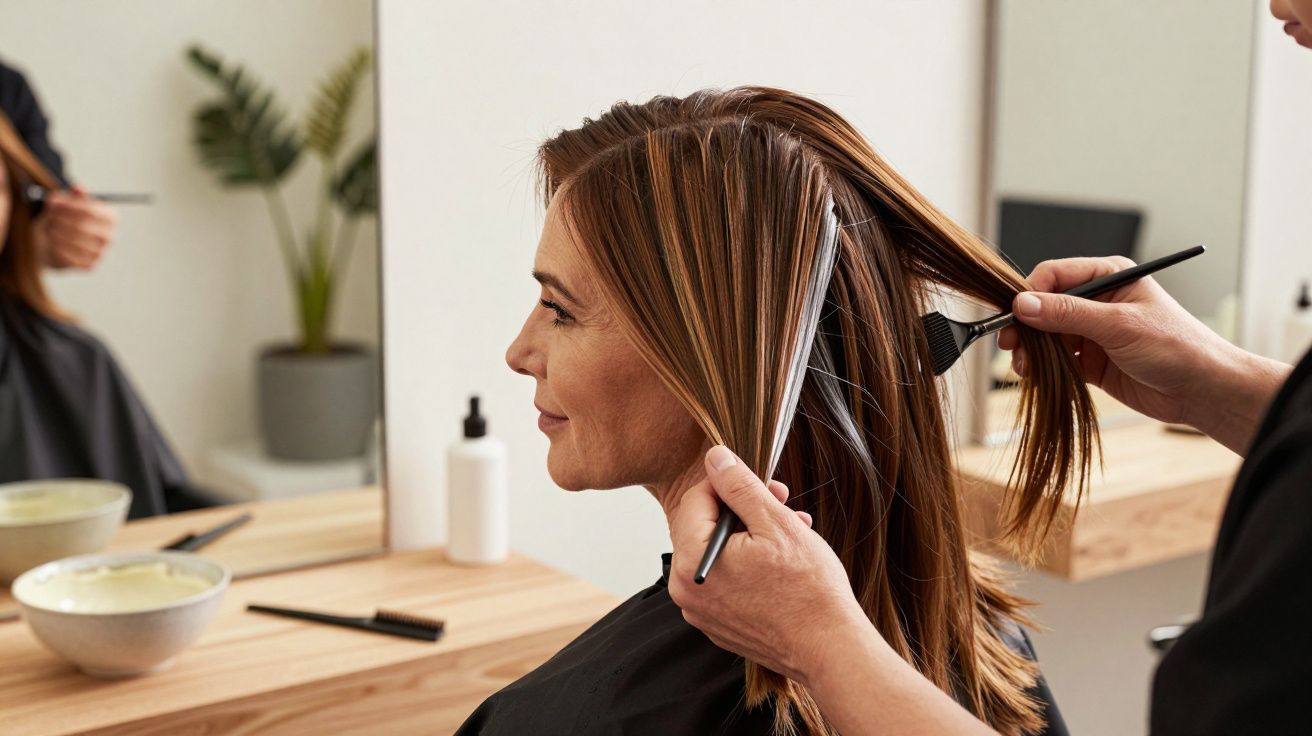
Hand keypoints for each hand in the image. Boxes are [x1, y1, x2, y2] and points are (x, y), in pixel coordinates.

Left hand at [34, 184, 116, 269]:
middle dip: (61, 220)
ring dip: (56, 233)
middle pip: (83, 226)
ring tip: (50, 228)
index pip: (91, 210)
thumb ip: (74, 195)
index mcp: (110, 217)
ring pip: (74, 241)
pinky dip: (57, 247)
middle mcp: (110, 236)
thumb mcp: (68, 204)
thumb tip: (79, 187)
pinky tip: (52, 241)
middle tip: (48, 216)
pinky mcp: (90, 265)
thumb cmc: (64, 219)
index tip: (50, 203)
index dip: (68, 206)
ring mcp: (102, 252)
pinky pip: (69, 256)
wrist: (57, 244)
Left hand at [667, 445, 867, 685]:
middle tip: (782, 501)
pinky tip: (784, 558)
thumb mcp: (775, 523)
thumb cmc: (808, 589)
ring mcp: (701, 611)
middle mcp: (685, 590)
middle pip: (704, 525)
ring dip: (752, 533)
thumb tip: (714, 458)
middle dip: (744, 508)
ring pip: (718, 551)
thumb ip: (739, 486)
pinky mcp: (718, 623)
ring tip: (794, 528)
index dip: (730, 482)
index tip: (764, 485)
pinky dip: (749, 562)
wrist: (830, 649)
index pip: (695, 498)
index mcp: (690, 561)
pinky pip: (725, 579)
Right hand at [997, 256, 1288, 453]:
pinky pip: (1055, 358)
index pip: (1055, 275)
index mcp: (1109, 276)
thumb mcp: (1119, 325)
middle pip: (1045, 305)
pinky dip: (1041, 366)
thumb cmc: (1176, 347)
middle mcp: (1098, 300)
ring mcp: (1092, 331)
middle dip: (1026, 325)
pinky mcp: (1090, 359)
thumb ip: (1068, 313)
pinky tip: (1035, 375)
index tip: (1014, 315)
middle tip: (1010, 344)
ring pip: (1046, 334)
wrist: (1201, 390)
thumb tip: (1023, 304)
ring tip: (1023, 366)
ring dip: (1031, 348)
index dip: (1030, 293)